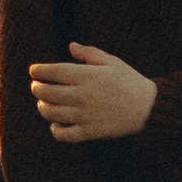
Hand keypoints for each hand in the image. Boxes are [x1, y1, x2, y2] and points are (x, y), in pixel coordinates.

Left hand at [29, 42, 157, 141]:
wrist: (148, 108)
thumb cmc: (129, 81)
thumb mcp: (112, 62)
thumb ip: (89, 54)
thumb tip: (70, 46)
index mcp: (89, 76)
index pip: (54, 72)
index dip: (39, 71)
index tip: (33, 71)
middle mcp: (85, 96)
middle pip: (48, 93)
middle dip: (37, 89)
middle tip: (36, 86)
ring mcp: (87, 116)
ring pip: (52, 114)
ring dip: (42, 107)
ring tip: (43, 103)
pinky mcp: (91, 132)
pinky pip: (65, 135)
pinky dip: (55, 130)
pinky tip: (55, 124)